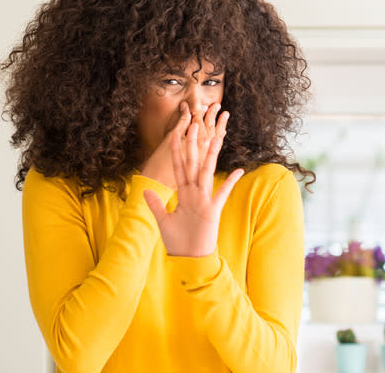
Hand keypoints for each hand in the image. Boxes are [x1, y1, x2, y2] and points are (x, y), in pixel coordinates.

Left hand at [142, 117, 243, 256]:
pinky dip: (230, 183)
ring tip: (215, 138)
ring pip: (207, 173)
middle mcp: (195, 194)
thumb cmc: (178, 242)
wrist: (190, 259)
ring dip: (210, 156)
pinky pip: (222, 194)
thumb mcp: (163, 221)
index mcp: (184, 194)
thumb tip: (145, 190)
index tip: (174, 134)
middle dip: (193, 145)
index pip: (179, 168)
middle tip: (195, 125)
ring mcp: (204, 200)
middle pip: (193, 164)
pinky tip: (239, 171)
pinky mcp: (213, 210)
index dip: (176, 151)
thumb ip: (156, 204)